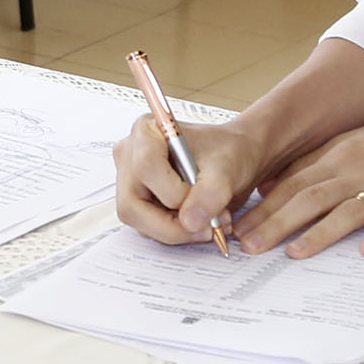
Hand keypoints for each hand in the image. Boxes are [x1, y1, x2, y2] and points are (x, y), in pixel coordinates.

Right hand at [114, 111, 270, 249]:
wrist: (233, 159)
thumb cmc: (226, 152)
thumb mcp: (226, 169)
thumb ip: (210, 194)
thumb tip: (190, 221)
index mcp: (146, 132)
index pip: (146, 168)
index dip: (173, 192)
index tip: (201, 199)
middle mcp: (131, 155)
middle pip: (133, 203)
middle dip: (172, 224)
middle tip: (207, 228)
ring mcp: (130, 180)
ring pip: (138, 220)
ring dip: (176, 230)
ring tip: (209, 221)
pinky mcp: (138, 201)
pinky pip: (147, 226)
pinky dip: (175, 231)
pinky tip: (198, 220)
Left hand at [238, 109, 363, 258]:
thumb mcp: (350, 144)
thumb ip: (314, 165)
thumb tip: (272, 186)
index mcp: (340, 156)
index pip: (293, 184)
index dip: (264, 206)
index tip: (237, 226)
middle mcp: (358, 170)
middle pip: (310, 198)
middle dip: (276, 223)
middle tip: (249, 246)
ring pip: (347, 211)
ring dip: (319, 233)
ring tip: (293, 254)